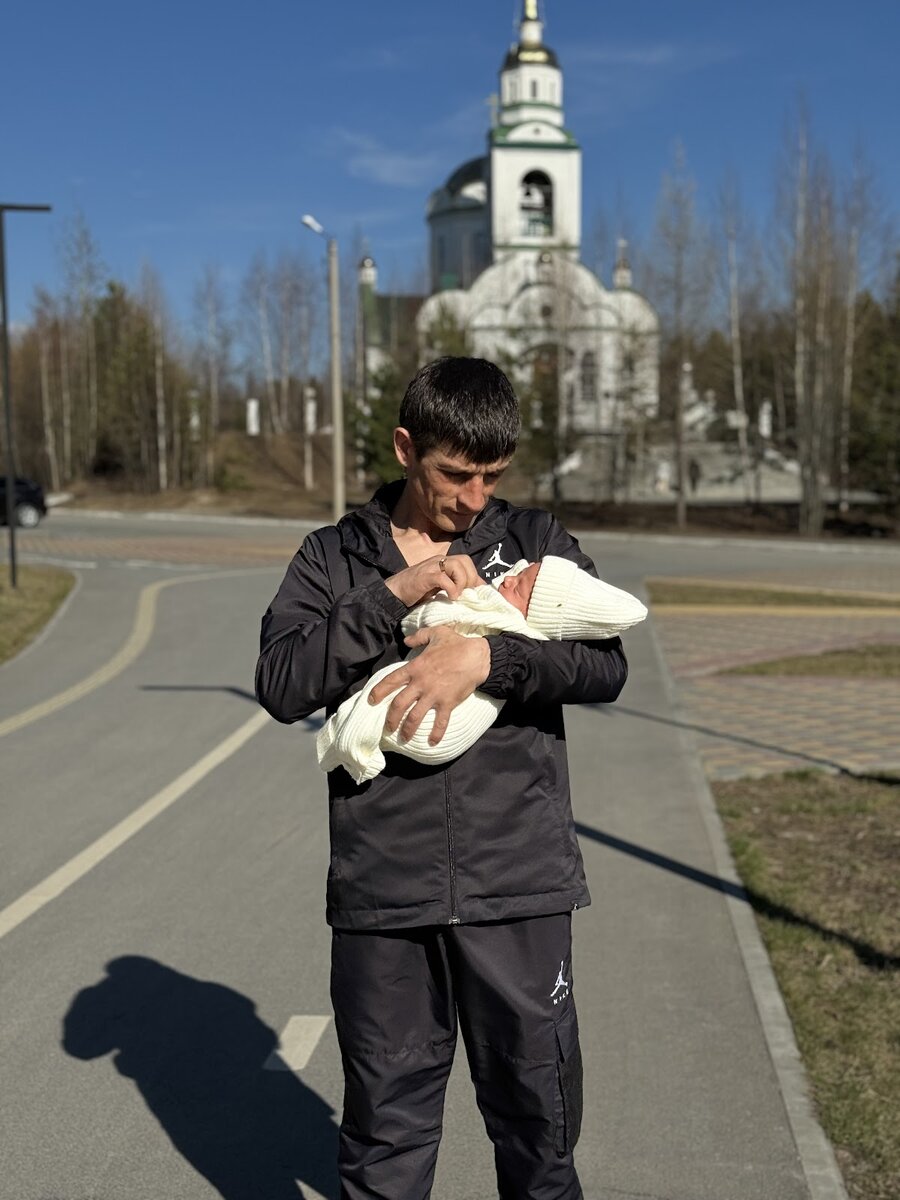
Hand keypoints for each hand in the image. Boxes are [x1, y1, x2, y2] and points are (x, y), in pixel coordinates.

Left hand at [368, 625, 490, 744]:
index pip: (390, 681)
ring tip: (403, 738)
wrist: (477, 657)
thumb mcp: (435, 634)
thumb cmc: (456, 644)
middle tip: (387, 728)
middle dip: (390, 719)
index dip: (378, 692)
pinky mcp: (447, 704)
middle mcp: (421, 684)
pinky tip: (432, 743)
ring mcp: (434, 695)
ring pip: (414, 717)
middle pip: (398, 705)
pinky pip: (440, 723)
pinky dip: (436, 734)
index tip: (371, 700)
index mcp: (415, 668)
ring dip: (407, 730)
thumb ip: (418, 637)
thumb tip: (406, 639)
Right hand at [385, 554, 481, 607]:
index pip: (466, 562)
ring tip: (457, 595)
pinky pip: (444, 578)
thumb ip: (452, 585)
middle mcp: (439, 561)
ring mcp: (431, 567)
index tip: (476, 593)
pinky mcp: (425, 576)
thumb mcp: (438, 587)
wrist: (393, 592)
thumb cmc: (416, 592)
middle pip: (465, 560)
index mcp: (443, 562)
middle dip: (471, 578)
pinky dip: (451, 588)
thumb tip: (472, 592)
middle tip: (466, 594)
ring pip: (457, 565)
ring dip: (462, 582)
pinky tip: (450, 597)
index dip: (475, 577)